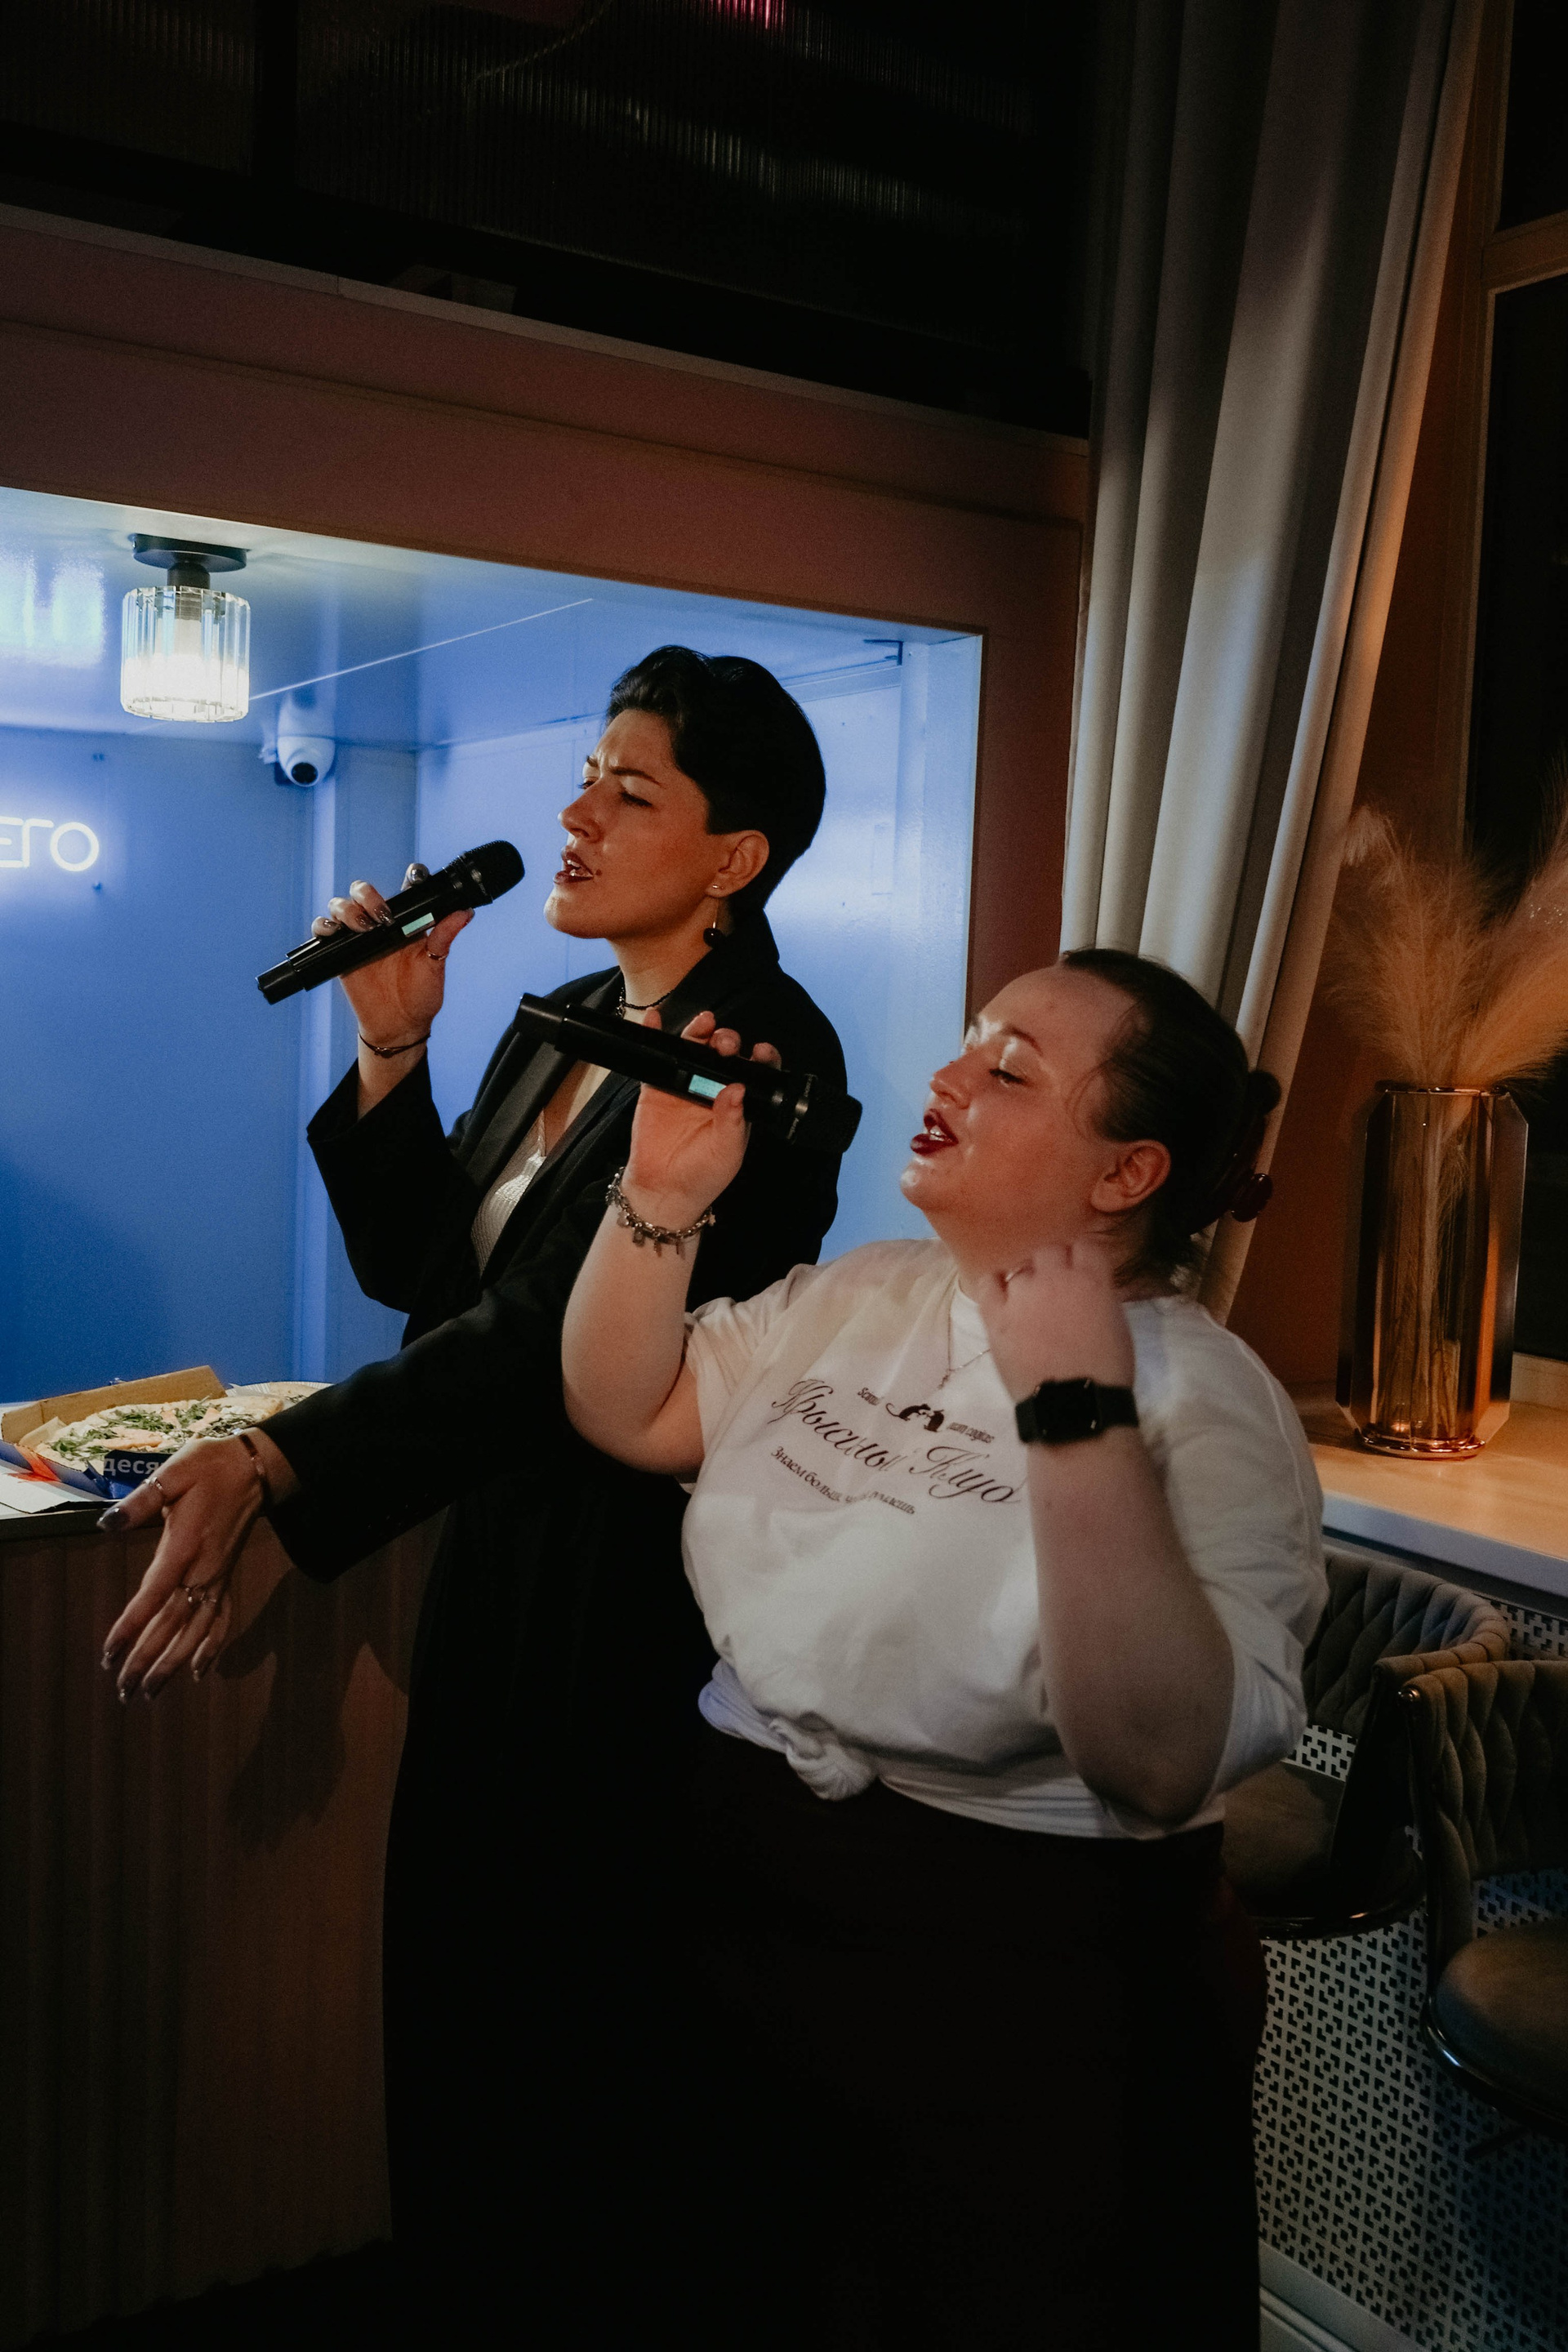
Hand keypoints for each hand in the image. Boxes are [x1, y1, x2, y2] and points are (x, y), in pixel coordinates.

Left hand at [99, 1431, 295, 1699]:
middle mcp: (203, 1570)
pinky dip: (211, 1648)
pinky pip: (221, 1620)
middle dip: (148, 1660)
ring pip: (197, 1631)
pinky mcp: (226, 1577)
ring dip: (173, 1664)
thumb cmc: (209, 1467)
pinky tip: (199, 1672)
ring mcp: (218, 1577)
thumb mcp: (173, 1474)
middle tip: (124, 1692)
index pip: (153, 1597)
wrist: (254, 1468)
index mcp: (185, 1547)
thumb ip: (140, 1503)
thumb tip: (107, 1525)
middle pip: (173, 1625)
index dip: (131, 1628)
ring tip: (150, 1693)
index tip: (109, 1656)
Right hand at [313, 862, 471, 1044]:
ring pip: (342, 905)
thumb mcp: (435, 964)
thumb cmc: (421, 994)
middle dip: (369, 895)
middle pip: (365, 891)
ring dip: (348, 909)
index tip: (414, 877)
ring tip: (364, 929)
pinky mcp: (340, 951)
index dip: (409, 876)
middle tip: (382, 917)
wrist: (399, 1025)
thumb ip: (445, 936)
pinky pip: (323, 929)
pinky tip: (334, 932)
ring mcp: (358, 935)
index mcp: (407, 921)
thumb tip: (466, 911)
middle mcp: (381, 923)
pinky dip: (323, 925)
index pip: (406, 889)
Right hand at [621, 1012, 778, 1223]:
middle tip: (725, 1044)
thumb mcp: (727, 1151)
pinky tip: (655, 1020)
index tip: (760, 1051)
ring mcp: (685, 1085)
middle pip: (723, 1053)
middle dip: (727, 1042)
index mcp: (738, 1103)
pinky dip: (656, 1035)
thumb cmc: (704, 1175)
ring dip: (699, 1032)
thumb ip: (732, 1120)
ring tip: (704, 1023)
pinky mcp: (657, 1088)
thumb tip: (737, 1088)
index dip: (759, 1057)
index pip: (754, 1071)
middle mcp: (714, 1089)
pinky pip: (658, 1058)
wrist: (664, 1191)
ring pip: (694, 1049)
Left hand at [973, 1238, 1134, 1400]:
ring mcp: (1022, 1295)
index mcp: (1092, 1279)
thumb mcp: (1118, 1324)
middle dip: (1055, 1267)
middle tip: (1057, 1291)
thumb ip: (1101, 1295)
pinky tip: (1002, 1295)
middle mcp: (1055, 1278)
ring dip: (1029, 1282)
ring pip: (1021, 1269)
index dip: (1084, 1259)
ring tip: (1031, 1305)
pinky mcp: (995, 1315)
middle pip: (1050, 1251)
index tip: (1083, 1272)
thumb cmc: (1106, 1370)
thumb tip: (1087, 1286)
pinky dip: (995, 1284)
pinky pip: (988, 1283)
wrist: (1073, 1404)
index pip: (1086, 1246)